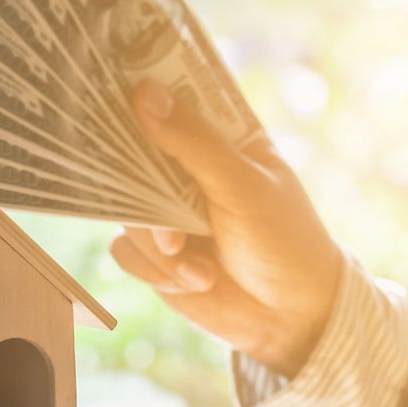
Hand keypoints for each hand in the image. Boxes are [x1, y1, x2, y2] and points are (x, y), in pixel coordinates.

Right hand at [109, 81, 345, 376]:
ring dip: (159, 246)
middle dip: (143, 192)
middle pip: (132, 156)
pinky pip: (124, 251)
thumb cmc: (285, 243)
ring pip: (124, 211)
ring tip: (200, 267)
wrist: (291, 321)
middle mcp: (188, 172)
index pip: (172, 99)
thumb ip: (193, 143)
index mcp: (219, 139)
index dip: (142, 91)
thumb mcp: (243, 186)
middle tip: (168, 219)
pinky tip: (195, 281)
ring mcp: (169, 213)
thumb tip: (145, 93)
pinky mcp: (156, 255)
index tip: (116, 84)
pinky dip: (156, 271)